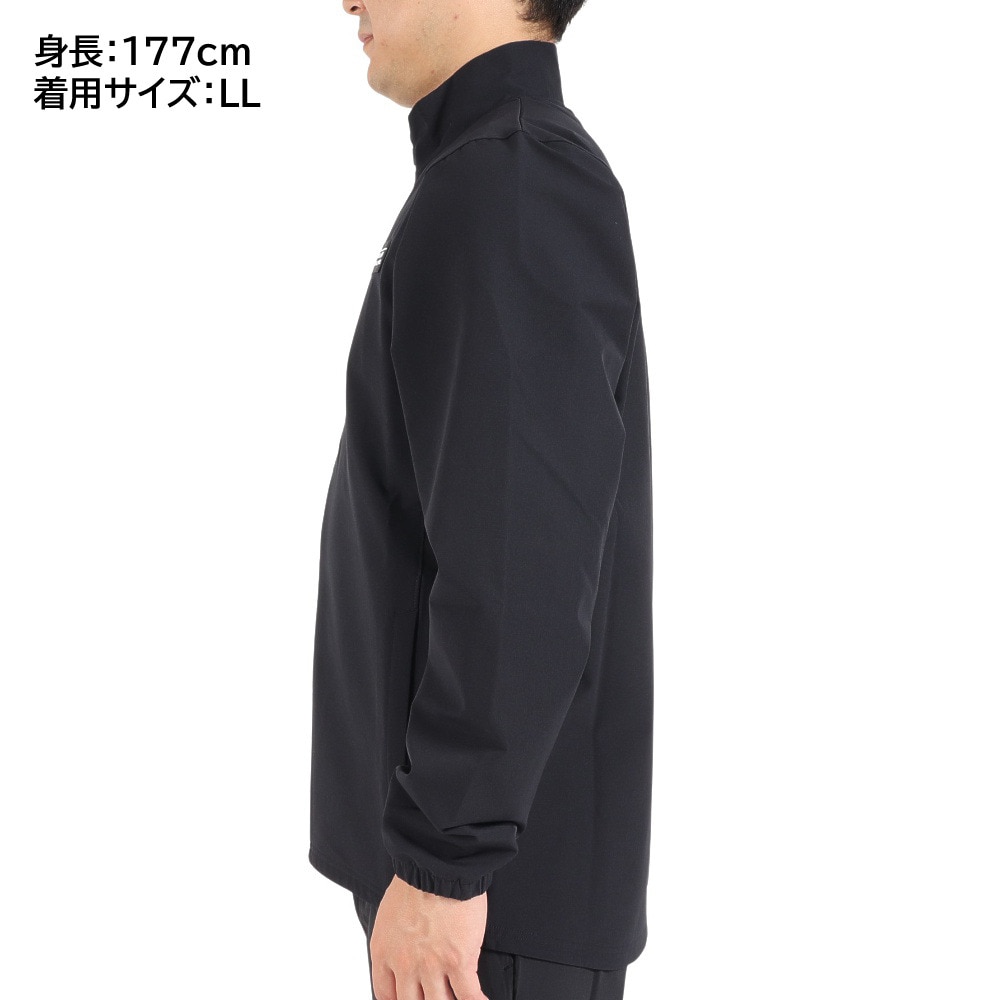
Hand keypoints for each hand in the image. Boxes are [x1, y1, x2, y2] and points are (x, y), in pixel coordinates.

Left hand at [370, 874, 489, 999]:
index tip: (408, 997)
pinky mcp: (458, 961)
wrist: (438, 864)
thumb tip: (405, 949)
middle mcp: (405, 965)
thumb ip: (394, 939)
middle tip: (433, 995)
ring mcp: (431, 966)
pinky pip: (468, 995)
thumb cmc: (416, 879)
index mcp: (384, 952)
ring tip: (456, 997)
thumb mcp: (389, 914)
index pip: (385, 994)